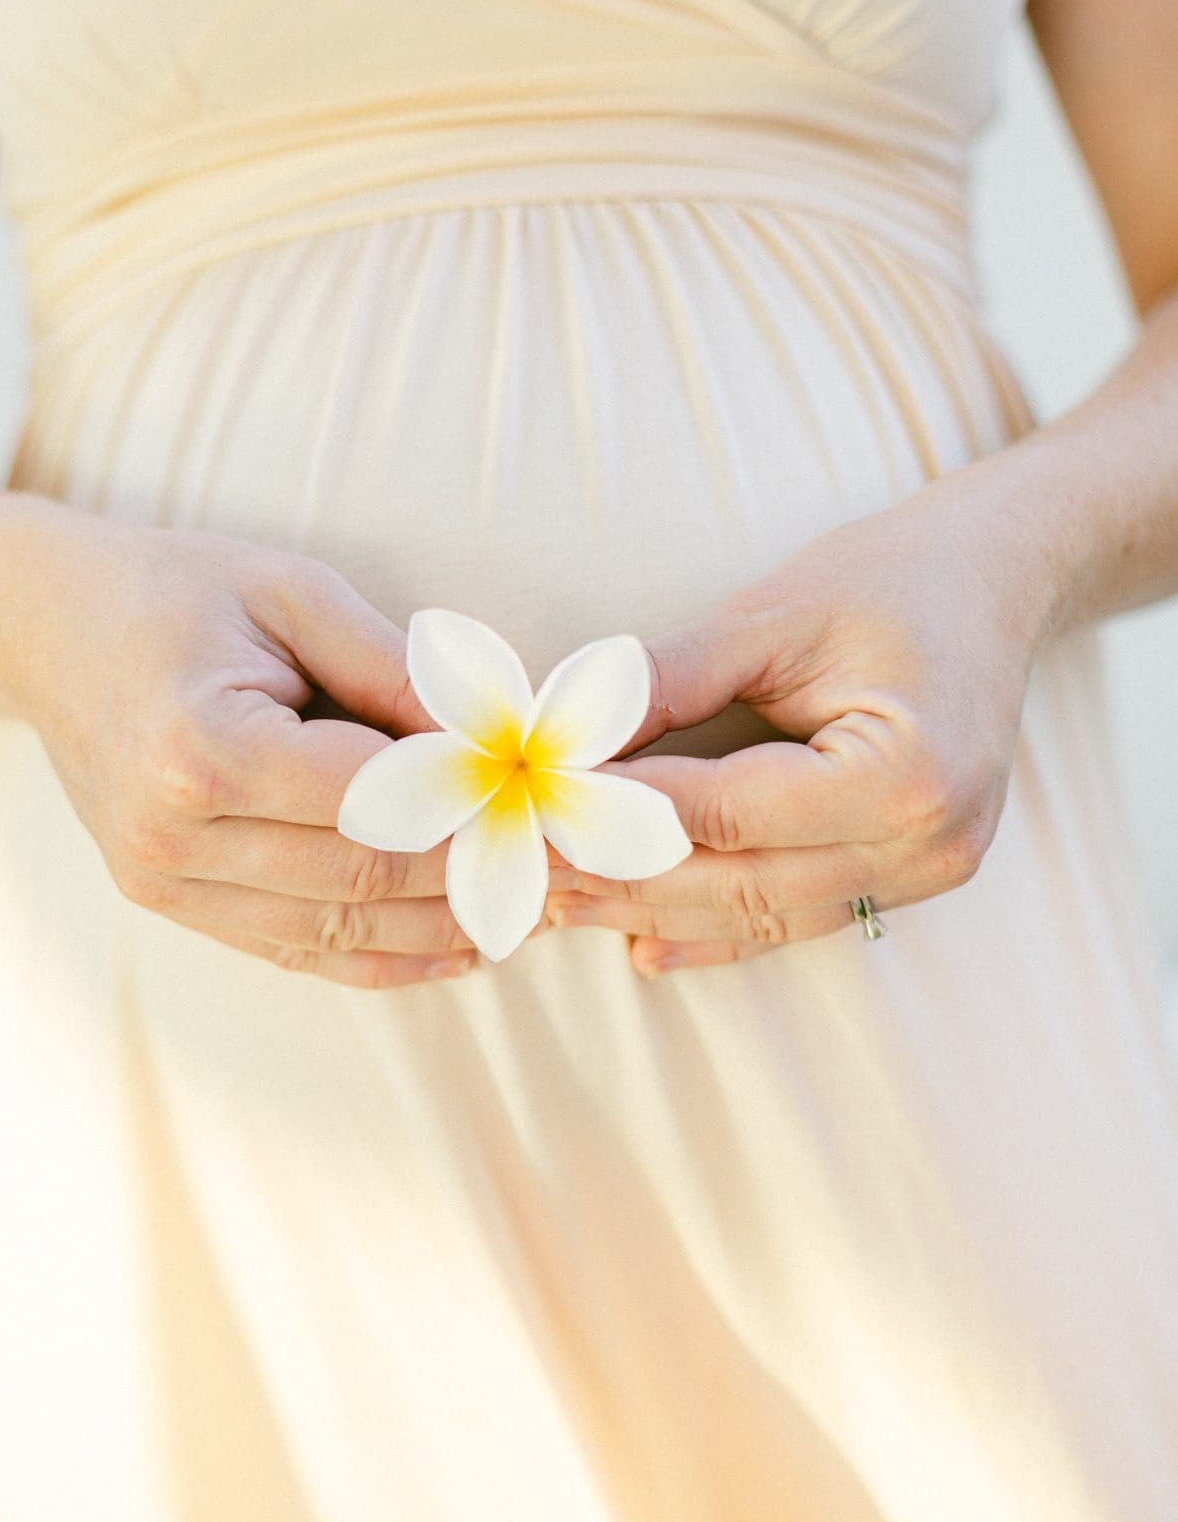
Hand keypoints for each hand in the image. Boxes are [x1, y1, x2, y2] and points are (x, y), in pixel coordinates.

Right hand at [0, 504, 510, 986]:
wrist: (44, 629)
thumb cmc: (173, 590)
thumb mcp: (291, 591)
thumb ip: (394, 670)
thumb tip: (500, 738)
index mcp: (199, 750)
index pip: (377, 804)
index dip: (479, 812)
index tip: (561, 806)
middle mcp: (172, 837)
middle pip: (366, 878)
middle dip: (482, 874)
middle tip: (575, 863)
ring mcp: (162, 884)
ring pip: (341, 932)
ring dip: (450, 928)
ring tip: (540, 908)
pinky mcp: (170, 905)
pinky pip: (299, 951)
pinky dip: (387, 958)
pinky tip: (461, 946)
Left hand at [543, 467, 1059, 973]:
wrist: (994, 582)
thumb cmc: (892, 579)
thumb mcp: (772, 613)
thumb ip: (667, 680)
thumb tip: (564, 736)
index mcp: (903, 773)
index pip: (728, 811)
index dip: (621, 814)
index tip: (537, 806)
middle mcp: (926, 843)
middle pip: (740, 883)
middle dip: (623, 877)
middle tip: (526, 866)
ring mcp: (926, 873)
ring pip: (762, 916)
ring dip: (655, 913)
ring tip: (562, 904)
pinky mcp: (909, 879)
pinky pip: (798, 919)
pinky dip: (716, 933)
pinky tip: (641, 942)